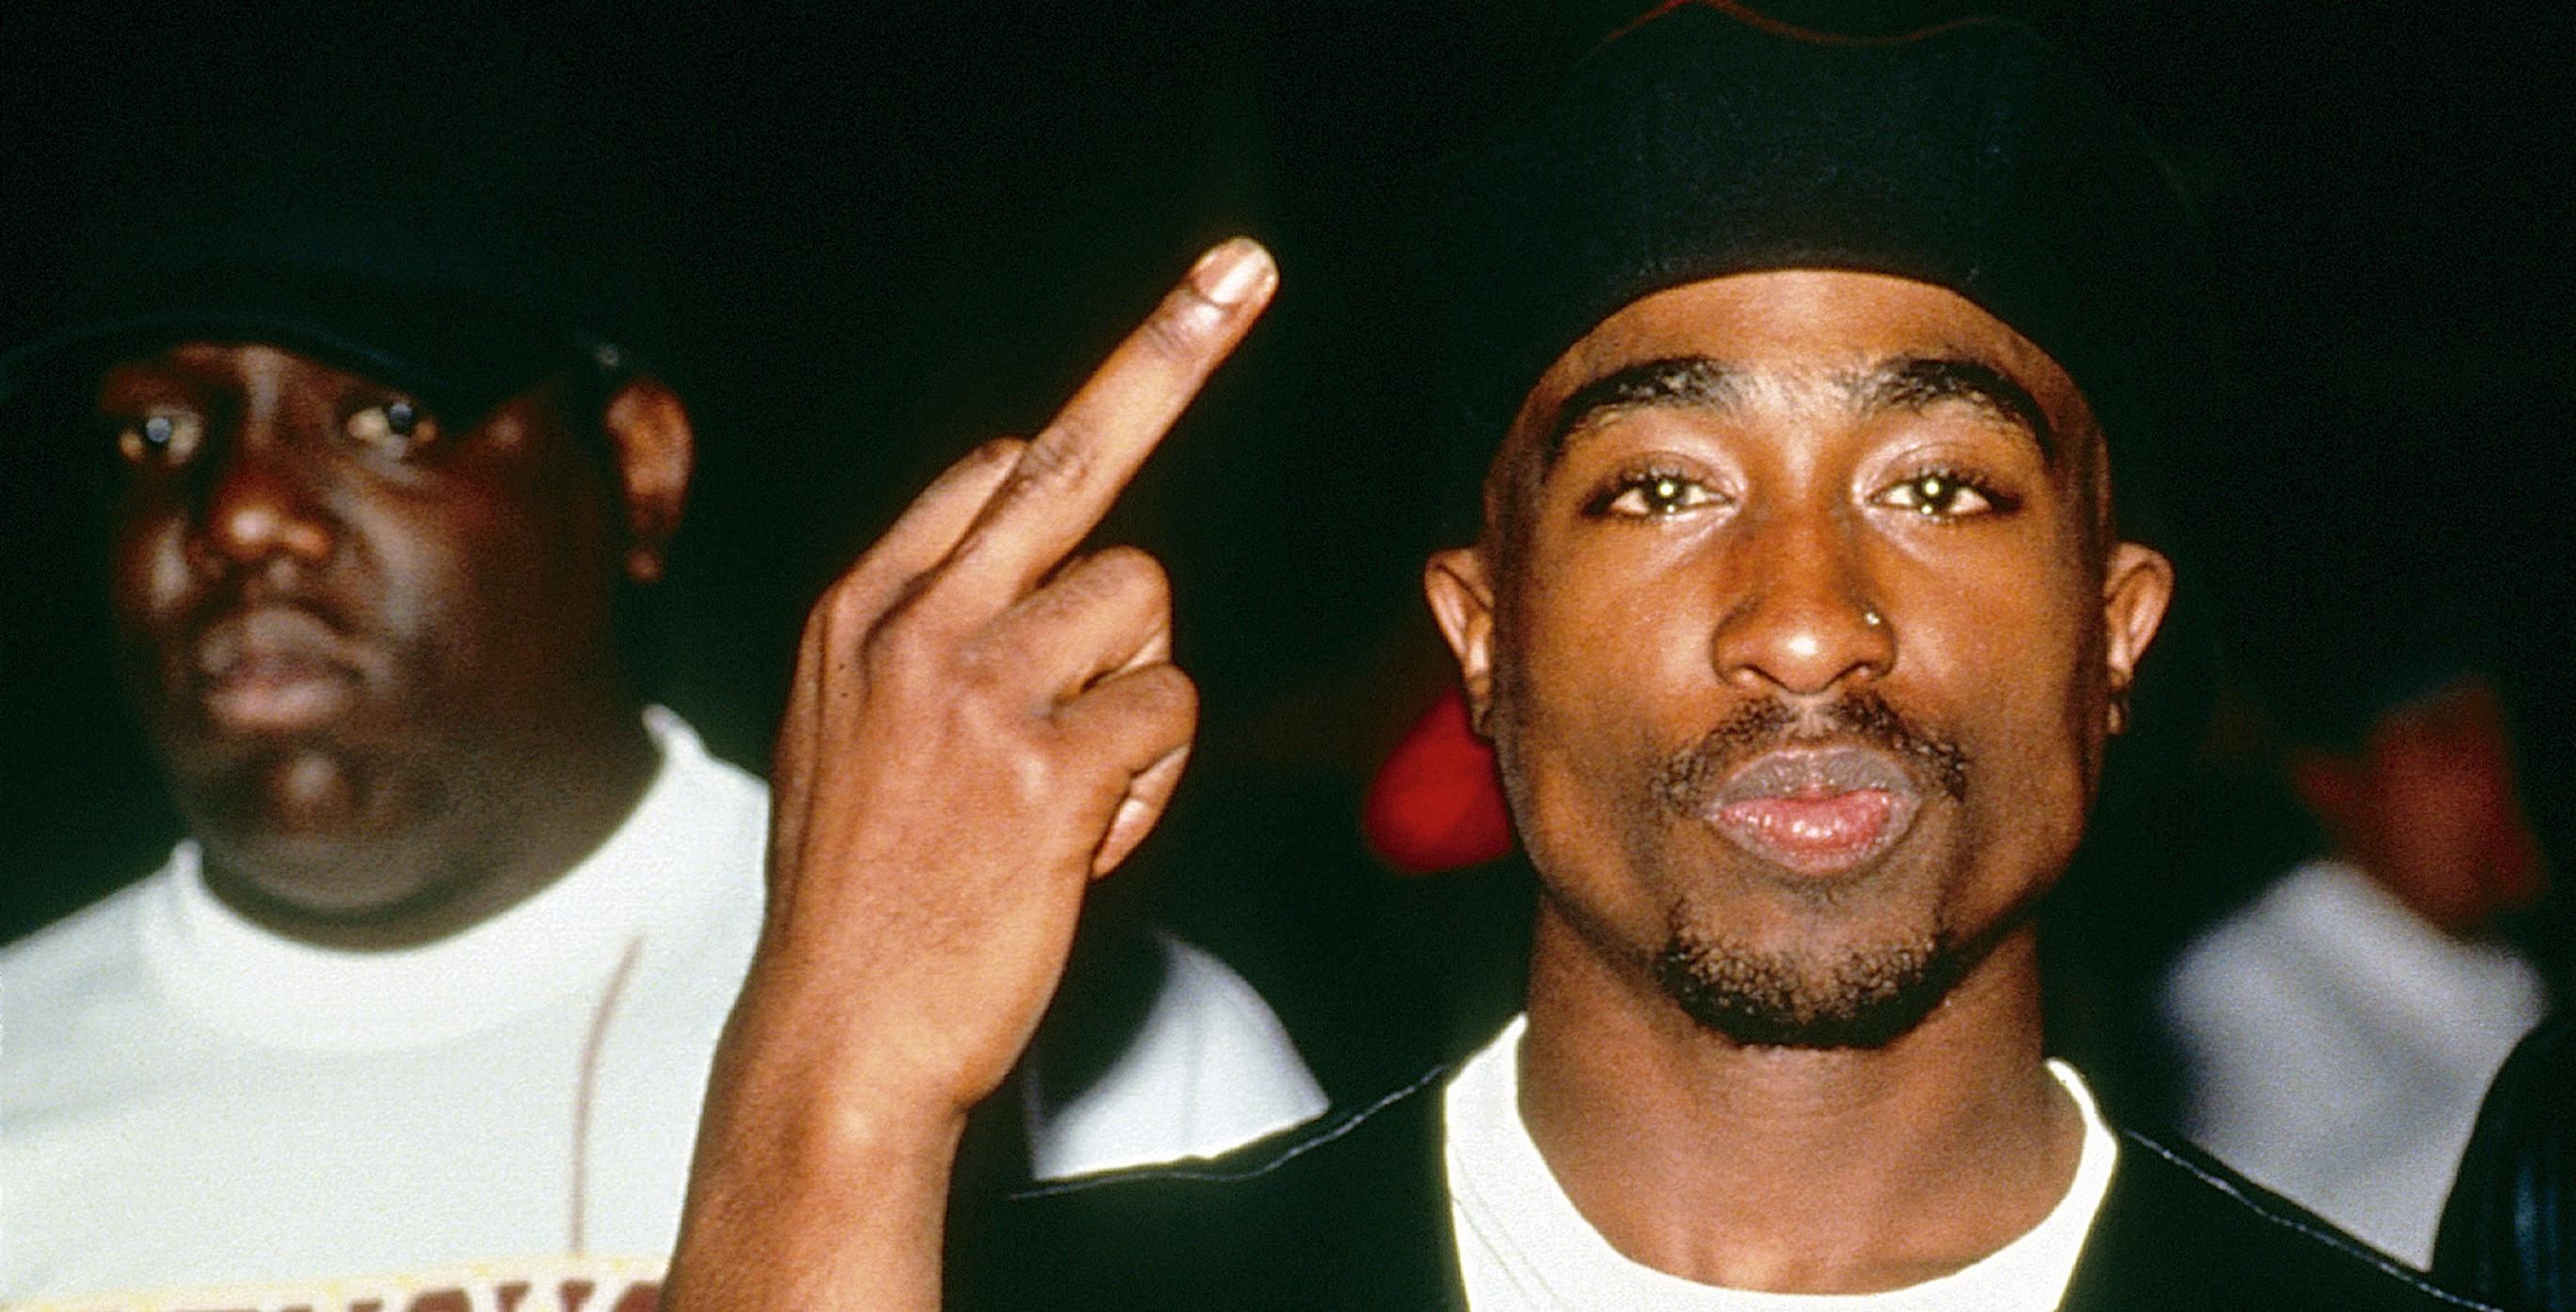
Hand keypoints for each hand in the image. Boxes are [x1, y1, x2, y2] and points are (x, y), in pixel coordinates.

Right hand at [666, 239, 1277, 1310]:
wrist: (838, 1034)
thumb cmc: (864, 891)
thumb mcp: (849, 730)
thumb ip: (930, 620)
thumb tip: (1026, 505)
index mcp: (862, 612)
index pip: (995, 466)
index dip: (1102, 396)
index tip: (1185, 310)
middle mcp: (914, 625)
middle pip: (1074, 461)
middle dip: (1170, 356)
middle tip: (1244, 270)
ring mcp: (977, 689)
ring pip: (1144, 608)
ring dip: (1139, 696)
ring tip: (1070, 786)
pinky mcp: (1045, 766)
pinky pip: (1166, 711)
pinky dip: (1150, 776)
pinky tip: (1082, 834)